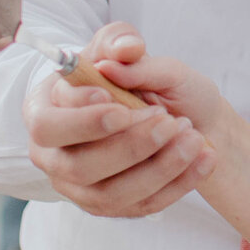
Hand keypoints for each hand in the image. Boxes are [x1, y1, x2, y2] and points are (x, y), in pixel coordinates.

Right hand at [23, 23, 216, 217]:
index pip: (47, 124)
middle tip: (168, 121)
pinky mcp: (110, 205)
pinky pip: (141, 206)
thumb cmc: (140, 78)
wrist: (176, 111)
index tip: (118, 103)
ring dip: (158, 168)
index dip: (82, 119)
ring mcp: (79, 185)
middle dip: (128, 146)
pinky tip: (204, 158)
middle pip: (77, 166)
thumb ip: (123, 43)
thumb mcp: (131, 51)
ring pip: (110, 194)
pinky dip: (178, 183)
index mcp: (45, 110)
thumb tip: (125, 50)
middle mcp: (53, 154)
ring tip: (193, 138)